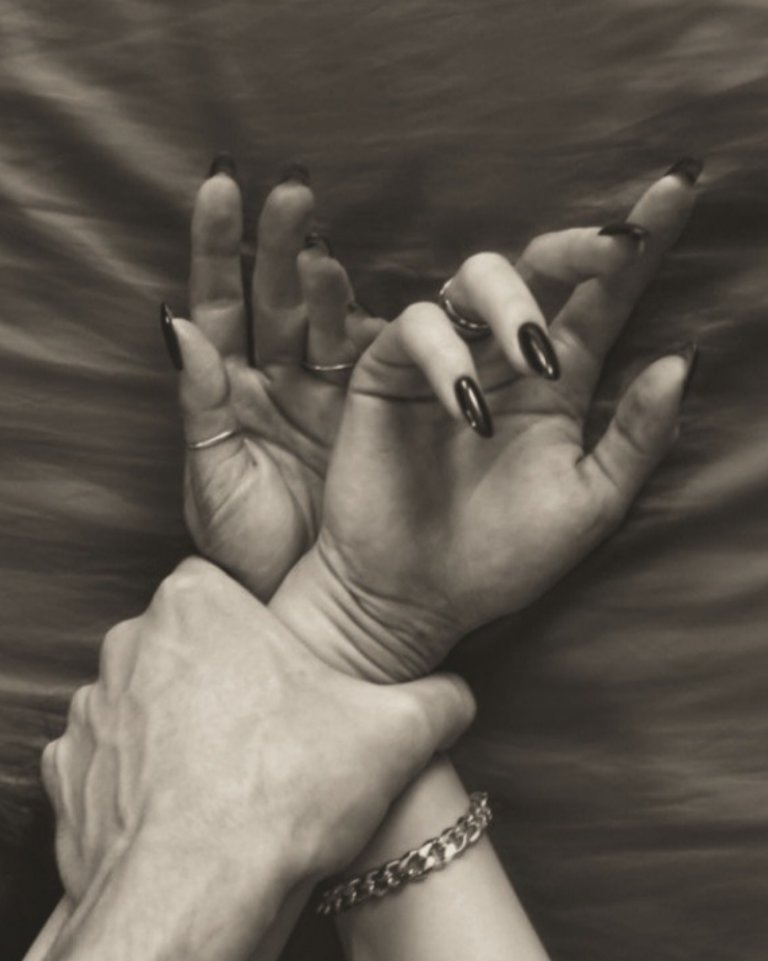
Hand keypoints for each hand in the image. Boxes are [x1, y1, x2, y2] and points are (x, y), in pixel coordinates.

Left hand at [41, 558, 473, 903]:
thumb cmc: (281, 794)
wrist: (189, 897)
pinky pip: (111, 767)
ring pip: (147, 707)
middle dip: (224, 683)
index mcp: (196, 605)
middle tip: (272, 734)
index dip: (264, 633)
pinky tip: (187, 817)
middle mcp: (128, 645)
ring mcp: (91, 714)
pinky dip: (141, 787)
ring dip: (179, 734)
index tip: (289, 676)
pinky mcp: (67, 778)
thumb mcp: (393, 735)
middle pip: (187, 648)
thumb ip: (436, 700)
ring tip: (232, 783)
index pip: (229, 590)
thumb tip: (457, 697)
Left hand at [164, 160, 382, 597]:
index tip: (220, 186)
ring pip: (325, 319)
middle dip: (276, 242)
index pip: (215, 302)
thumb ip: (200, 405)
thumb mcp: (213, 482)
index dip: (215, 245)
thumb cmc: (245, 548)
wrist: (308, 601)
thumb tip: (176, 325)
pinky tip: (384, 300)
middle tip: (290, 189)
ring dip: (326, 277)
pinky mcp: (374, 414)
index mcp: (228, 390)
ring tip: (325, 244)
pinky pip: (377, 361)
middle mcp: (276, 378)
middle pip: (272, 295)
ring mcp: (326, 392)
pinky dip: (381, 328)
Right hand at [272, 164, 700, 681]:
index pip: (606, 298)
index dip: (642, 241)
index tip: (680, 186)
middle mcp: (504, 357)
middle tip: (610, 250)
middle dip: (578, 244)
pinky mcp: (386, 372)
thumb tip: (679, 359)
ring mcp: (445, 359)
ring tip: (536, 358)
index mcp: (561, 383)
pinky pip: (418, 328)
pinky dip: (448, 355)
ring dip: (515, 301)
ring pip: (476, 276)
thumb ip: (635, 437)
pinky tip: (470, 407)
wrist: (412, 599)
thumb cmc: (501, 557)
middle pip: (541, 264)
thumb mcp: (589, 504)